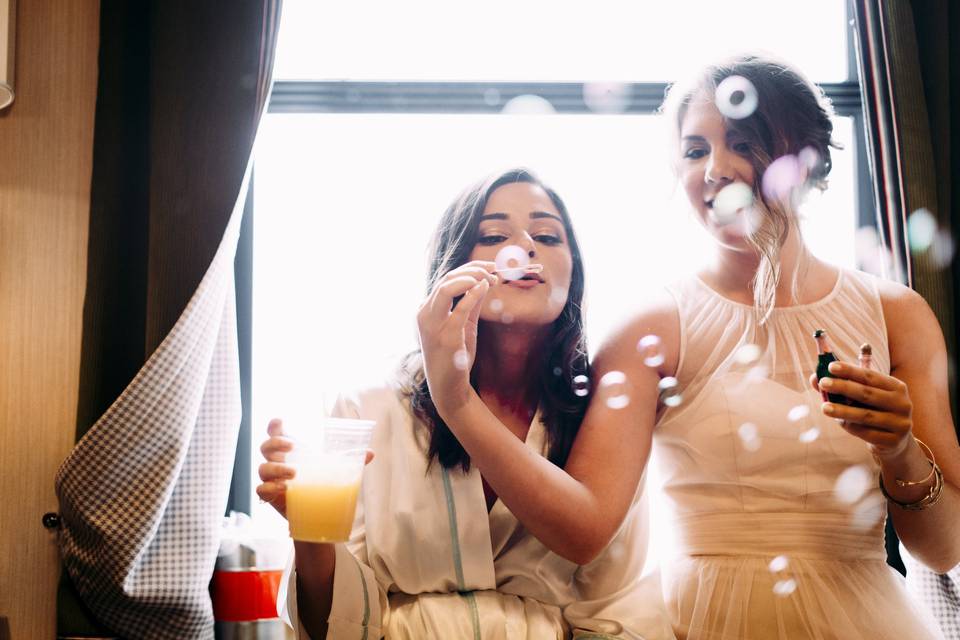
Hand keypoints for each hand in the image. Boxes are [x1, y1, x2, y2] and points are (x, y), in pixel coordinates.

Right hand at [256, 418, 373, 518]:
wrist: (313, 515)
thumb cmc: (319, 484)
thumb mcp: (335, 471)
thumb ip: (350, 461)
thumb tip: (371, 453)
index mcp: (290, 451)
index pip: (275, 433)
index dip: (274, 426)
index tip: (279, 422)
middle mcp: (277, 462)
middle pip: (265, 447)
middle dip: (275, 444)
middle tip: (291, 446)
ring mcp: (271, 479)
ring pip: (262, 468)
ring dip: (276, 468)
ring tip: (294, 473)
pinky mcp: (270, 497)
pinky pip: (261, 490)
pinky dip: (269, 488)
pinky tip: (284, 488)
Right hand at [416, 261, 496, 415]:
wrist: (449, 387)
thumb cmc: (454, 358)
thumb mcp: (464, 326)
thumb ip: (470, 305)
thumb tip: (483, 283)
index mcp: (426, 310)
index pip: (446, 280)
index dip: (469, 270)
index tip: (490, 269)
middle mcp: (424, 314)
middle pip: (446, 279)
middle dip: (472, 270)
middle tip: (493, 270)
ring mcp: (432, 325)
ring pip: (446, 287)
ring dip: (471, 278)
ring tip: (490, 278)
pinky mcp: (445, 336)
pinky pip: (459, 309)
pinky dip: (472, 294)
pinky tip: (485, 287)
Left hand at [811, 361, 913, 458]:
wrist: (895, 440)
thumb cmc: (874, 410)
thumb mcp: (864, 395)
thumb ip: (842, 385)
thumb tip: (815, 378)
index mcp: (896, 387)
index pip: (870, 376)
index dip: (850, 370)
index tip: (831, 366)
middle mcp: (902, 403)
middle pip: (867, 393)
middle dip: (843, 387)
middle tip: (823, 383)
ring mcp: (900, 423)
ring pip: (865, 415)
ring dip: (842, 410)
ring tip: (824, 408)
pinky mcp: (894, 440)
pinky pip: (866, 433)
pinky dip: (850, 426)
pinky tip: (839, 422)